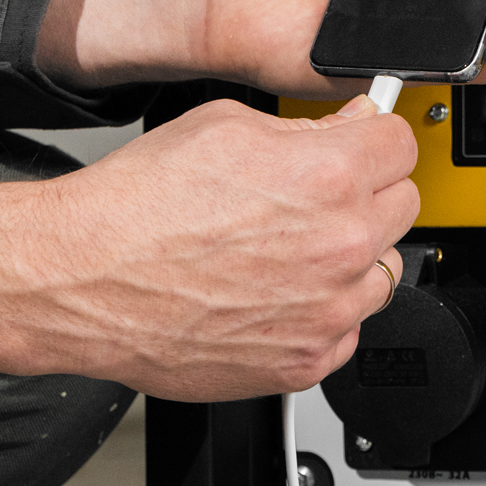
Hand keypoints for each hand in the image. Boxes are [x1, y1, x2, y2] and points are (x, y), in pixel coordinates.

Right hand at [0, 96, 417, 399]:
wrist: (82, 281)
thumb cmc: (137, 208)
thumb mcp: (224, 127)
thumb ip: (306, 127)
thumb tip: (348, 126)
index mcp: (328, 178)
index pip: (402, 144)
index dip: (375, 140)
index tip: (361, 147)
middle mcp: (340, 246)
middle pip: (401, 206)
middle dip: (365, 195)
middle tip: (314, 199)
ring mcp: (328, 310)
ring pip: (381, 273)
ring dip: (350, 258)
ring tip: (288, 251)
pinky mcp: (307, 359)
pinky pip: (347, 328)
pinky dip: (322, 312)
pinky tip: (274, 293)